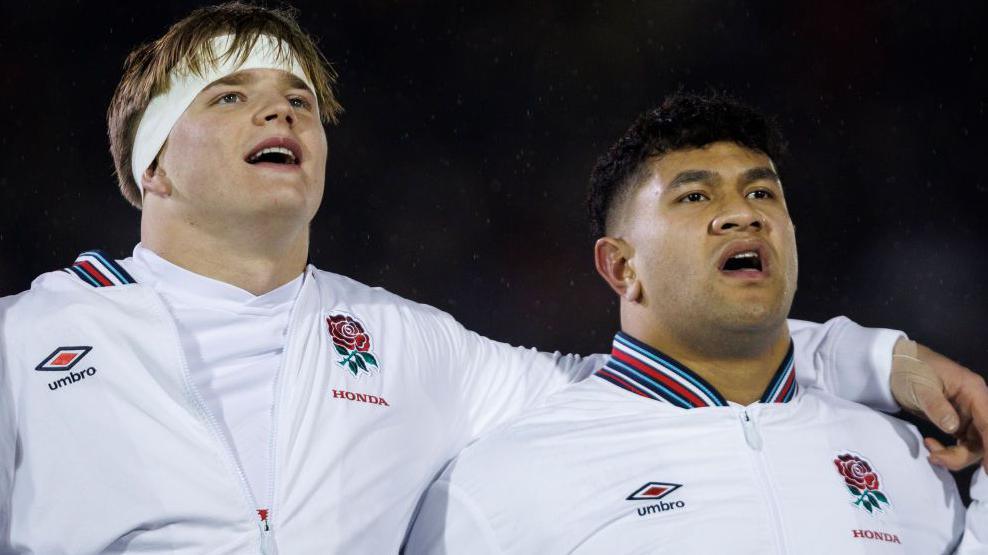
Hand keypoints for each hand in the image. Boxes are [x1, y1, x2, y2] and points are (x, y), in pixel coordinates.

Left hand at [889, 338, 987, 471]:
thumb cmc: (910, 370)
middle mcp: (976, 404)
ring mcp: (967, 414)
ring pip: (973, 445)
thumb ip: (937, 406)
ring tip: (931, 453)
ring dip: (954, 454)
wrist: (894, 365)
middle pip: (983, 439)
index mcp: (974, 391)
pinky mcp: (956, 422)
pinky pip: (961, 443)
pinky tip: (930, 445)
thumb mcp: (920, 386)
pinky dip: (947, 450)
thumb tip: (953, 428)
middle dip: (962, 454)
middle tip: (937, 458)